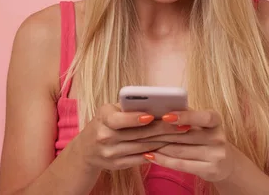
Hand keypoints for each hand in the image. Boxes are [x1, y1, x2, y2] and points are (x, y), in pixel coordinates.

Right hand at [75, 103, 189, 171]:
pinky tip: (168, 146)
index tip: (151, 115)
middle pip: (138, 134)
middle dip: (162, 128)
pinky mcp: (117, 165)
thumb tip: (157, 104)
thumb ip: (128, 108)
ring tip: (180, 133)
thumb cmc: (104, 122)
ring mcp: (110, 153)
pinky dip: (156, 152)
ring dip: (164, 140)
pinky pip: (141, 159)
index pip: (118, 119)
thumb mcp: (110, 110)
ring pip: (143, 147)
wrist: (86, 149)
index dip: (135, 118)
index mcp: (103, 118)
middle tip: (181, 123)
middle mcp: (105, 137)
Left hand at [139, 109, 235, 182]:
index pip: (204, 117)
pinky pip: (181, 164)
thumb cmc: (205, 137)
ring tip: (141, 142)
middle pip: (185, 135)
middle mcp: (219, 137)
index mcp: (216, 121)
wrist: (225, 163)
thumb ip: (186, 114)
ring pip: (180, 150)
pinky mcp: (210, 170)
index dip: (185, 116)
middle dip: (161, 132)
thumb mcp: (201, 124)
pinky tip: (150, 156)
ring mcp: (216, 155)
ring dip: (158, 146)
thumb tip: (160, 105)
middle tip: (141, 129)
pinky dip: (163, 160)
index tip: (165, 115)